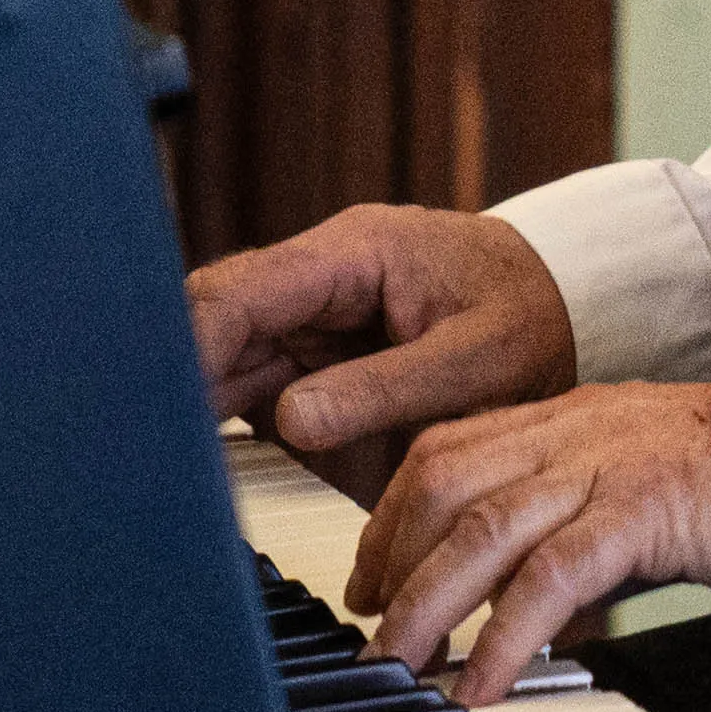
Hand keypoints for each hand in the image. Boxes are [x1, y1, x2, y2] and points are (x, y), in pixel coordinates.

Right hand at [186, 202, 576, 502]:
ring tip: (160, 459)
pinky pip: (256, 376)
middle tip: (141, 441)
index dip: (192, 343)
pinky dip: (225, 411)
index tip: (160, 402)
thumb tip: (293, 422)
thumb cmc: (531, 316)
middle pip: (220, 315)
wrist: (568, 299)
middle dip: (174, 372)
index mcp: (354, 252)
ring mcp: (315, 312)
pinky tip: (200, 455)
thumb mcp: (476, 361)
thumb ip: (384, 388)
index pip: (245, 290)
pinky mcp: (319, 350)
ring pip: (227, 348)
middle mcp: (320, 276)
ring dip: (193, 398)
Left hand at [353, 381, 710, 703]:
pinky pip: (552, 576)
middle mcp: (571, 433)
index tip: (369, 578)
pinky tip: (483, 685)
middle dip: (391, 563)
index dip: (392, 517)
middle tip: (373, 635)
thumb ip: (578, 536)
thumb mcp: (636, 491)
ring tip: (401, 668)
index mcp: (564, 420)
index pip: (446, 451)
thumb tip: (534, 617)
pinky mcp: (642, 511)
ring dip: (426, 605)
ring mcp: (604, 468)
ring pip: (481, 529)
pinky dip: (504, 637)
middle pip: (444, 485)